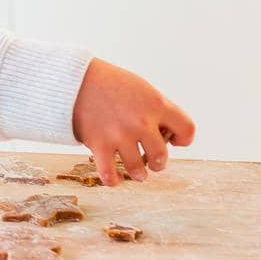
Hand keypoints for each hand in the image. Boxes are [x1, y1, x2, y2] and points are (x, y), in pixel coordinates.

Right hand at [70, 57, 195, 186]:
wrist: (73, 78)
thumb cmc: (108, 82)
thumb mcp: (140, 88)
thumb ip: (155, 109)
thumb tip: (165, 133)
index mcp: (156, 104)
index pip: (187, 130)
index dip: (183, 139)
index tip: (174, 140)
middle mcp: (141, 122)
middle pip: (161, 156)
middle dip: (158, 162)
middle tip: (152, 160)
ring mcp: (120, 135)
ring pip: (139, 170)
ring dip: (140, 174)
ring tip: (138, 173)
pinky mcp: (99, 145)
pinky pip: (110, 175)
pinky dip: (114, 180)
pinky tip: (115, 178)